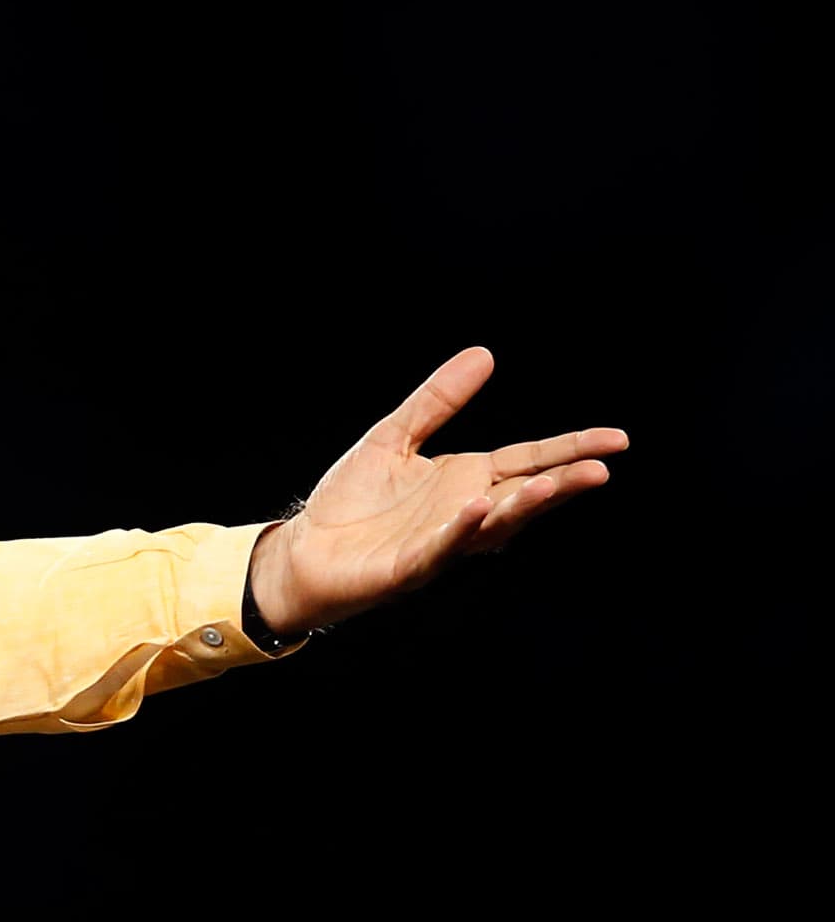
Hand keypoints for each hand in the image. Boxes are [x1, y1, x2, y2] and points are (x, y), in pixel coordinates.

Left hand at [247, 347, 625, 634]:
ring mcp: (442, 542)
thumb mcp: (394, 438)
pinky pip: (441, 547)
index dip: (571, 450)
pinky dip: (461, 529)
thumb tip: (483, 354)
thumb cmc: (351, 502)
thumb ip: (437, 401)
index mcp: (469, 479)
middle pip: (525, 495)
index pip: (530, 461)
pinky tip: (478, 507)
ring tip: (551, 487)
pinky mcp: (409, 567)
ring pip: (493, 525)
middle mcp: (465, 512)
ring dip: (522, 507)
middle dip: (562, 484)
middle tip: (601, 469)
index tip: (617, 440)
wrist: (304, 551)